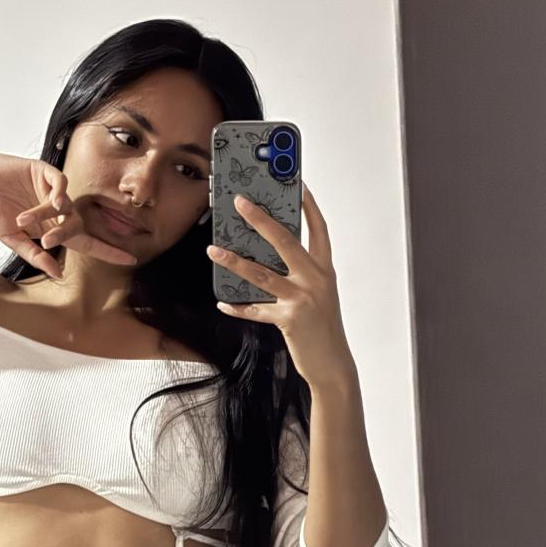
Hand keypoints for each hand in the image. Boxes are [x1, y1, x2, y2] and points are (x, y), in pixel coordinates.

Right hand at [0, 153, 137, 274]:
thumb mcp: (11, 238)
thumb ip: (35, 254)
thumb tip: (58, 273)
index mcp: (49, 228)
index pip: (84, 241)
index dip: (107, 250)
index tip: (130, 259)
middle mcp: (54, 209)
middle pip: (76, 224)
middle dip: (66, 232)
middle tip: (48, 237)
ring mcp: (49, 189)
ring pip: (67, 205)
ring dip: (51, 215)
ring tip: (27, 218)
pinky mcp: (41, 171)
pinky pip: (60, 181)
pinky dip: (59, 191)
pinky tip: (52, 199)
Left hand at [207, 184, 355, 388]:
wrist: (332, 363)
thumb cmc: (323, 327)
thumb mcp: (318, 293)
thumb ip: (300, 273)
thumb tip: (266, 254)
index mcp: (324, 269)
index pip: (318, 229)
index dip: (308, 205)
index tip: (297, 183)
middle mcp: (315, 279)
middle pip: (285, 241)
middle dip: (260, 219)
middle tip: (240, 203)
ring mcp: (302, 299)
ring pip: (261, 273)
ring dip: (234, 261)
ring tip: (213, 251)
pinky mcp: (289, 319)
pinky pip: (255, 309)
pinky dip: (237, 306)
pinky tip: (224, 301)